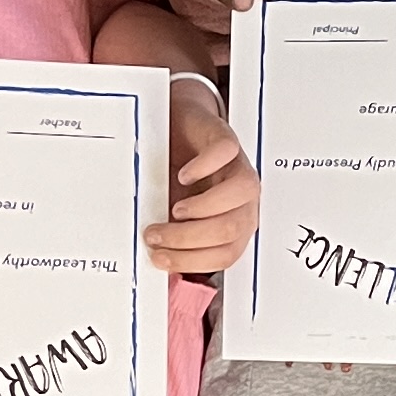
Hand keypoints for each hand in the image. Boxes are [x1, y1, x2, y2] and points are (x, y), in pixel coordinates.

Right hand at [150, 84, 260, 275]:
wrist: (180, 128)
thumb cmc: (178, 176)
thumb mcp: (173, 216)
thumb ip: (173, 240)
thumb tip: (154, 267)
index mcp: (234, 221)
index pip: (226, 254)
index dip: (193, 261)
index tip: (160, 258)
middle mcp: (242, 199)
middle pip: (231, 229)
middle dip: (188, 239)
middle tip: (155, 235)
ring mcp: (237, 167)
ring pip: (240, 195)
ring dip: (203, 209)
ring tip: (175, 210)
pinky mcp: (226, 139)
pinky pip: (227, 154)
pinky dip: (204, 167)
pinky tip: (184, 176)